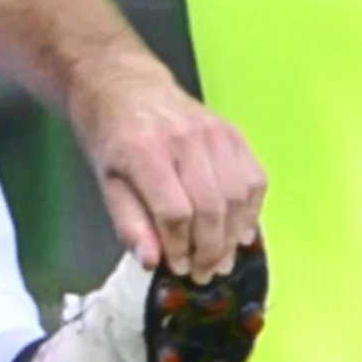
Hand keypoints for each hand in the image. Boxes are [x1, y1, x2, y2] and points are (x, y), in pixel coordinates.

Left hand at [72, 61, 264, 282]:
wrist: (127, 87)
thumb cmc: (112, 138)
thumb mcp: (107, 183)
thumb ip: (130, 223)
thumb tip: (152, 263)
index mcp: (145, 151)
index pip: (175, 211)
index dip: (180, 246)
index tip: (179, 268)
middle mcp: (184, 139)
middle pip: (211, 206)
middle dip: (210, 249)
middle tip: (204, 273)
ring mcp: (213, 132)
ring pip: (238, 195)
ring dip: (234, 235)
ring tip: (222, 259)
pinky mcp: (232, 132)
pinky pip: (254, 177)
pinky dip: (252, 209)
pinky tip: (240, 232)